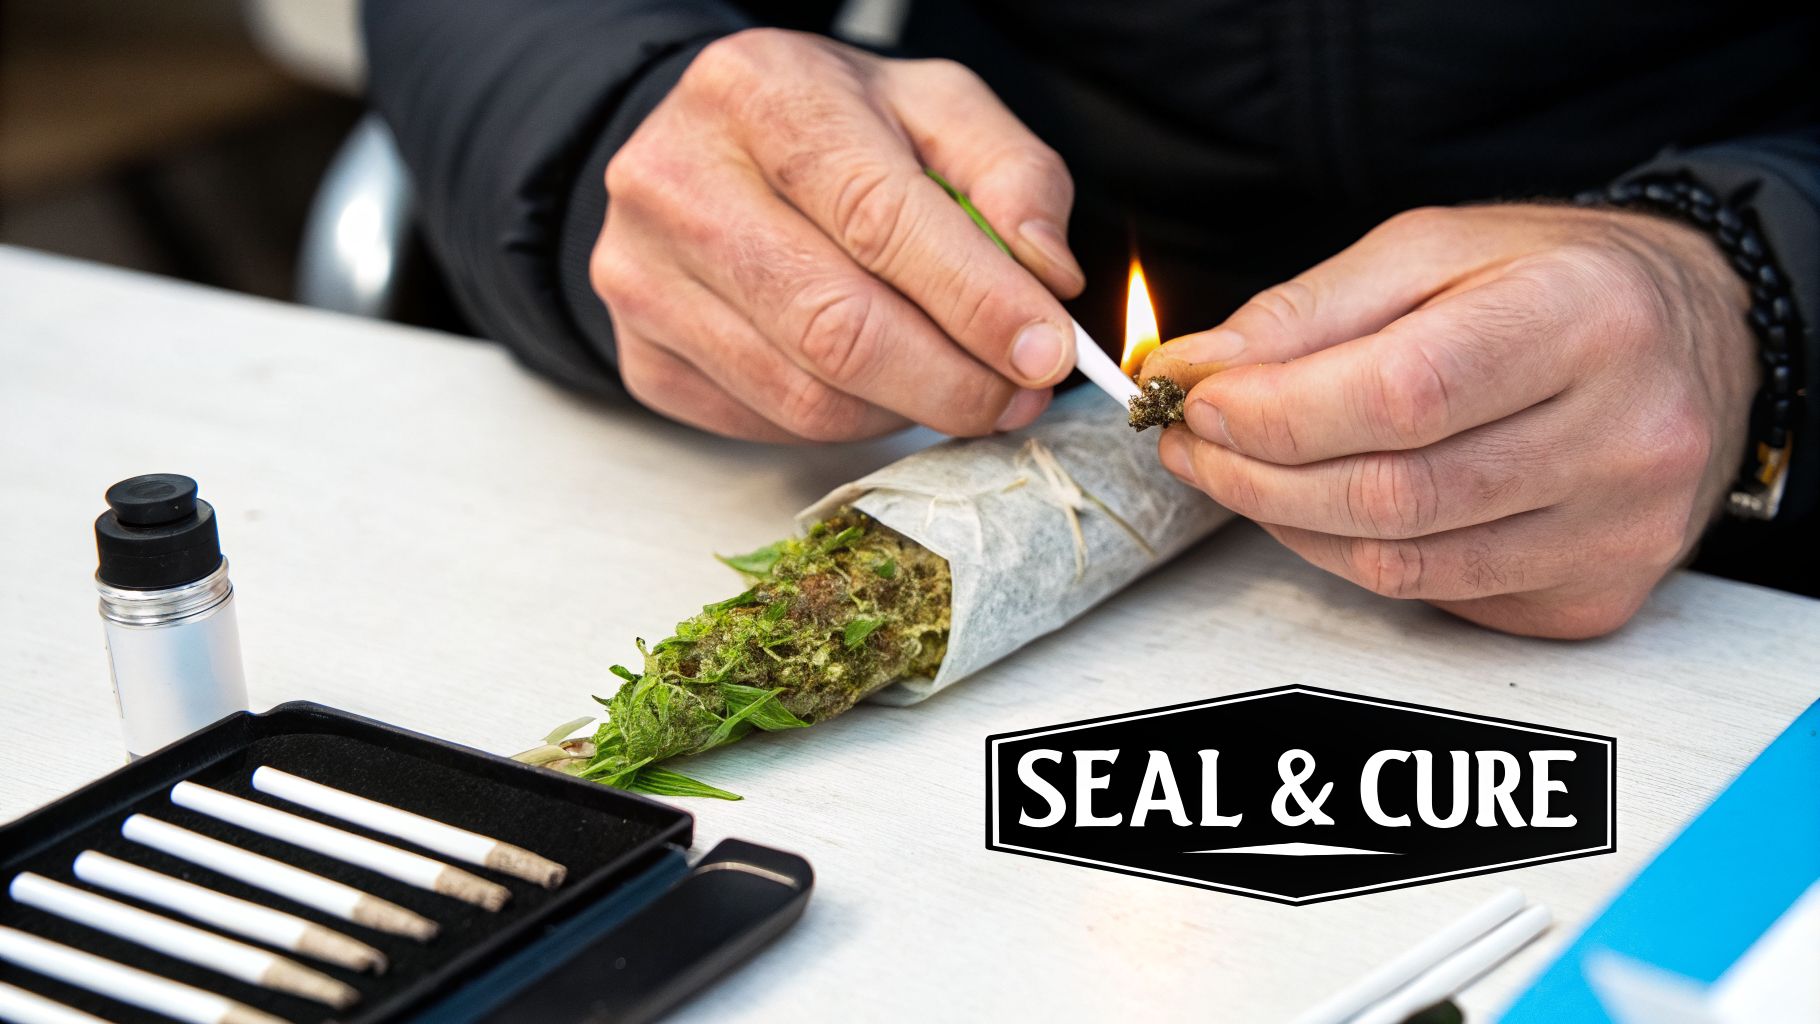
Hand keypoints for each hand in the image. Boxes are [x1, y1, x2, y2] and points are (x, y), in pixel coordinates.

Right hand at [592, 29, 1082, 441]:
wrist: (699, 146)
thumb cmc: (828, 129)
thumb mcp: (932, 106)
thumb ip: (1013, 174)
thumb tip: (1048, 280)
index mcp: (761, 94)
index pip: (880, 218)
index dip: (976, 302)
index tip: (1048, 353)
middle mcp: (679, 182)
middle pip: (837, 328)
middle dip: (952, 382)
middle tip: (1018, 396)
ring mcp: (643, 276)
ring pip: (805, 397)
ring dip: (905, 411)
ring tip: (957, 385)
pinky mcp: (640, 355)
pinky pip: (767, 423)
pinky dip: (845, 422)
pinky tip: (873, 383)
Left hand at [1144, 204, 1756, 637]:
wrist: (1698, 339)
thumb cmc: (1557, 282)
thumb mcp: (1433, 249)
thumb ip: (1309, 312)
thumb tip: (1197, 368)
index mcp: (1585, 317)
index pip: (1402, 394)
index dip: (1278, 411)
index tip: (1199, 399)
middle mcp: (1625, 434)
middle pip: (1393, 494)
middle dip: (1258, 476)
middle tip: (1194, 443)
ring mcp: (1618, 530)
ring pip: (1402, 563)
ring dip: (1291, 524)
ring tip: (1242, 471)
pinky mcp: (1598, 594)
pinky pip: (1440, 596)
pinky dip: (1359, 557)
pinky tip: (1334, 507)